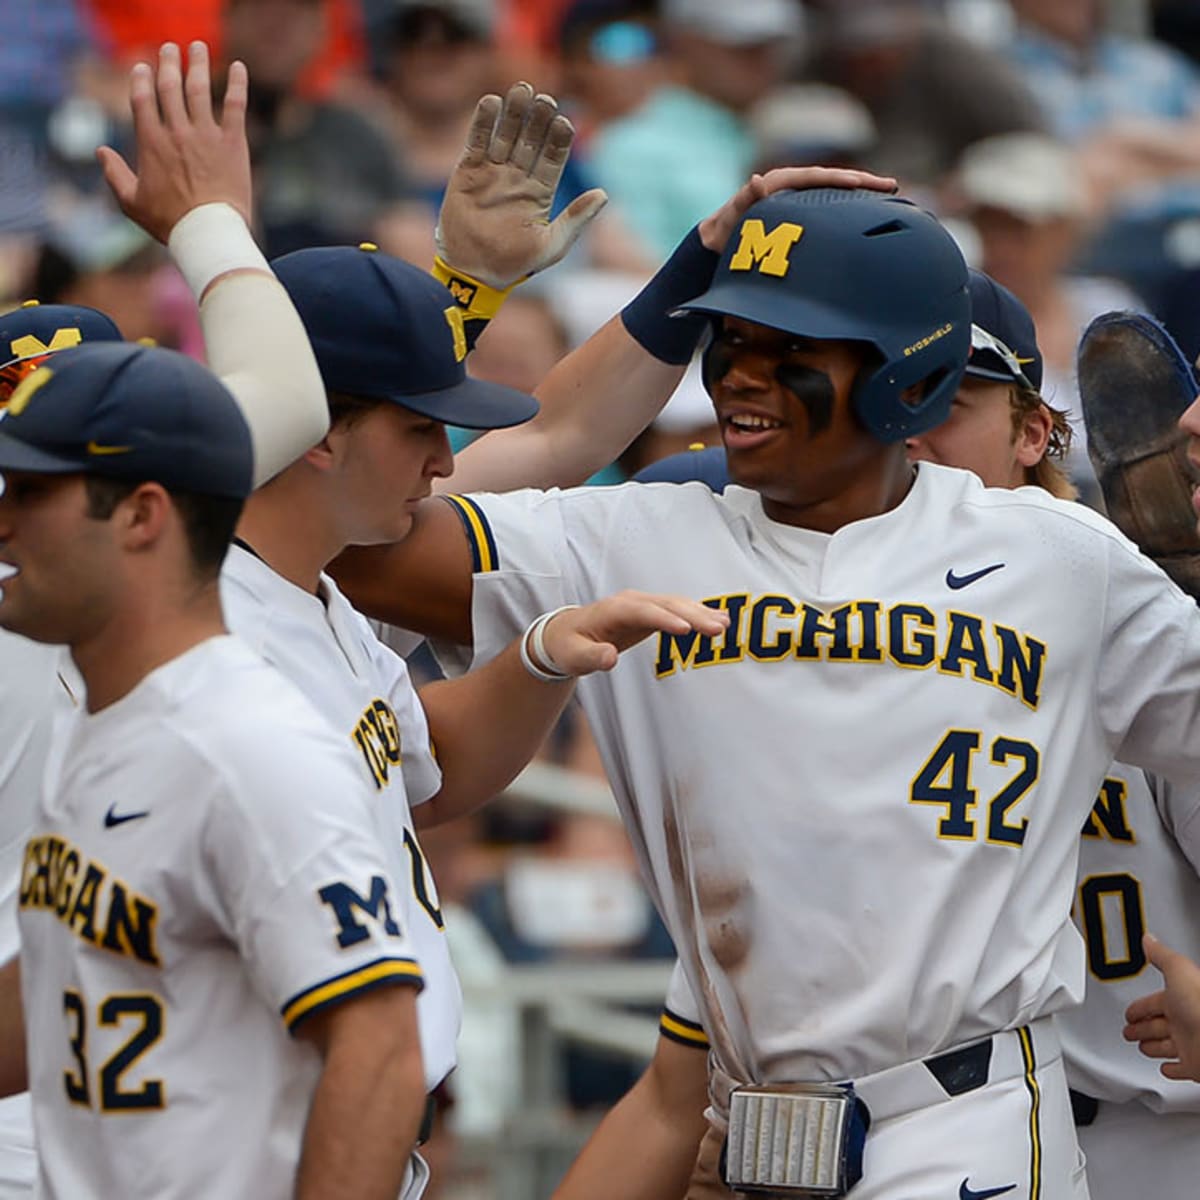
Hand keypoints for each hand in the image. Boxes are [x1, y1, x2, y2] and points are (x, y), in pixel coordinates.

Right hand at [97, 41, 251, 242]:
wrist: (208, 233)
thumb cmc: (170, 222)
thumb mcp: (132, 202)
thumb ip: (114, 175)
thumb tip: (100, 152)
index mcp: (151, 142)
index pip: (142, 99)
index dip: (142, 79)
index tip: (144, 67)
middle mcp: (176, 132)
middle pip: (169, 86)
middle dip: (168, 63)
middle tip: (170, 49)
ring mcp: (205, 135)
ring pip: (199, 88)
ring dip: (196, 63)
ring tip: (196, 46)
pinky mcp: (233, 143)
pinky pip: (235, 106)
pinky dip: (237, 84)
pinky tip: (238, 66)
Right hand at [435, 82, 607, 288]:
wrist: (474, 272)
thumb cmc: (516, 264)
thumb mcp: (552, 246)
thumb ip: (576, 219)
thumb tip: (603, 195)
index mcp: (540, 191)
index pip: (553, 157)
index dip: (559, 139)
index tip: (565, 123)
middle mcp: (518, 176)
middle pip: (531, 139)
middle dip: (538, 119)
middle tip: (545, 100)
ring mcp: (493, 172)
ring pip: (506, 135)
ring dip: (514, 113)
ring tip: (521, 91)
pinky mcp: (468, 171)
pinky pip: (477, 141)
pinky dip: (483, 122)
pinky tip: (491, 102)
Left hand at [540, 593, 728, 676]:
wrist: (567, 633)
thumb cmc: (569, 646)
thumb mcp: (574, 657)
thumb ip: (592, 657)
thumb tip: (610, 657)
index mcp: (613, 609)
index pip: (643, 611)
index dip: (665, 619)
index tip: (687, 629)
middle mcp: (631, 601)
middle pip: (667, 605)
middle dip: (694, 615)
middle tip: (719, 629)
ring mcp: (643, 604)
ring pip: (677, 604)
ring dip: (701, 613)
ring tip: (725, 624)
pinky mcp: (652, 612)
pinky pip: (678, 610)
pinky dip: (699, 614)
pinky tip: (720, 620)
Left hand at [698, 166, 899, 253]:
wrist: (720, 238)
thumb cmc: (726, 229)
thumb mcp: (733, 215)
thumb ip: (745, 199)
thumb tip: (757, 180)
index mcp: (780, 182)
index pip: (815, 177)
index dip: (837, 179)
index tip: (858, 183)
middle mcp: (794, 185)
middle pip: (834, 179)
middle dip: (863, 181)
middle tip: (891, 186)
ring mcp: (801, 197)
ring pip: (837, 191)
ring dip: (864, 192)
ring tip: (891, 194)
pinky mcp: (804, 210)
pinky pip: (833, 205)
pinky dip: (853, 206)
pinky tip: (872, 213)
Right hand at [1123, 933, 1199, 1081]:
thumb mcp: (1179, 972)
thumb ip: (1161, 956)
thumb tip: (1149, 940)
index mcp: (1180, 999)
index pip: (1154, 1002)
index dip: (1139, 1006)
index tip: (1131, 1010)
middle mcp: (1186, 1021)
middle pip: (1157, 1024)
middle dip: (1141, 1026)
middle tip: (1130, 1028)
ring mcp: (1190, 1045)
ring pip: (1164, 1045)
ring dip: (1151, 1045)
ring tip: (1141, 1045)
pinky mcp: (1194, 1066)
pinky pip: (1180, 1068)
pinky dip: (1170, 1069)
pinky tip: (1165, 1068)